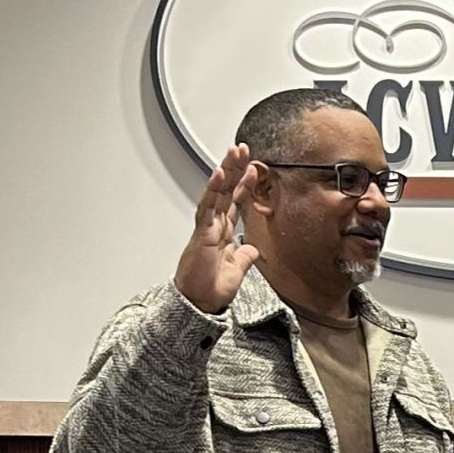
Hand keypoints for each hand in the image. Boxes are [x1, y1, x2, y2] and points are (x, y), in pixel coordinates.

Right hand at [173, 144, 262, 314]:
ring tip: (233, 152)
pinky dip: (212, 190)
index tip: (254, 167)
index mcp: (223, 232)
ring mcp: (207, 227)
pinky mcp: (201, 233)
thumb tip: (252, 247)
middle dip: (234, 168)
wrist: (199, 304)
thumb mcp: (237, 271)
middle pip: (226, 190)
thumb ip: (244, 257)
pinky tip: (218, 173)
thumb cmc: (211, 289)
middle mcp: (214, 225)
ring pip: (216, 192)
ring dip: (225, 171)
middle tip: (241, 148)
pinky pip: (207, 207)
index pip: (235, 202)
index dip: (244, 185)